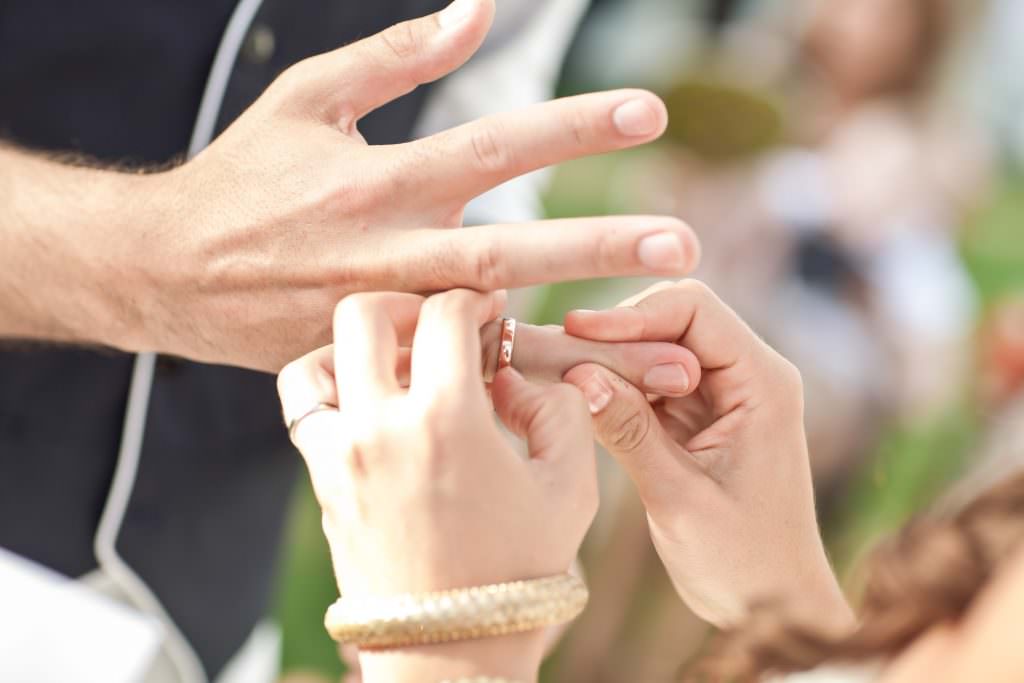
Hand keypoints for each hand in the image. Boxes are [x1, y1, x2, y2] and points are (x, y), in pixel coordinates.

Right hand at [126, 0, 695, 370]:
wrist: (169, 274)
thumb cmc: (243, 178)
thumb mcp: (307, 98)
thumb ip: (396, 57)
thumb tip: (479, 8)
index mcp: (377, 181)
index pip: (492, 147)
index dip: (572, 128)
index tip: (650, 111)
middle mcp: (387, 256)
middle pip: (509, 251)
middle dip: (600, 250)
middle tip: (685, 249)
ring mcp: (384, 323)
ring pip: (498, 340)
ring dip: (592, 352)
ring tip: (676, 367)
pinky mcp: (378, 368)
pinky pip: (462, 386)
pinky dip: (532, 395)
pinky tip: (600, 406)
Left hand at [277, 289, 597, 680]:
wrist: (452, 648)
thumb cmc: (520, 569)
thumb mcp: (571, 485)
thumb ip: (560, 409)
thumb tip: (513, 374)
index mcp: (447, 421)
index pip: (444, 314)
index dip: (473, 300)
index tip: (488, 312)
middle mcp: (381, 428)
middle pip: (364, 315)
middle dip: (406, 303)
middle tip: (437, 321)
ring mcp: (341, 455)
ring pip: (315, 359)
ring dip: (353, 345)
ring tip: (394, 361)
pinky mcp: (321, 481)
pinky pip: (303, 410)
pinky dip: (326, 387)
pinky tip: (368, 400)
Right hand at [562, 281, 852, 630]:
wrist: (774, 609)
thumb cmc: (744, 564)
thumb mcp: (678, 498)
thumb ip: (630, 433)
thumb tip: (579, 374)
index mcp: (763, 384)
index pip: (695, 310)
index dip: (632, 314)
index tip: (576, 332)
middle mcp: (747, 377)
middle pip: (671, 320)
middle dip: (616, 336)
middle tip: (559, 359)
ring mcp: (722, 395)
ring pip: (653, 349)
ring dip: (609, 362)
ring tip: (558, 380)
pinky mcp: (697, 417)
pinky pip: (648, 383)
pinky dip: (614, 389)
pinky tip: (578, 403)